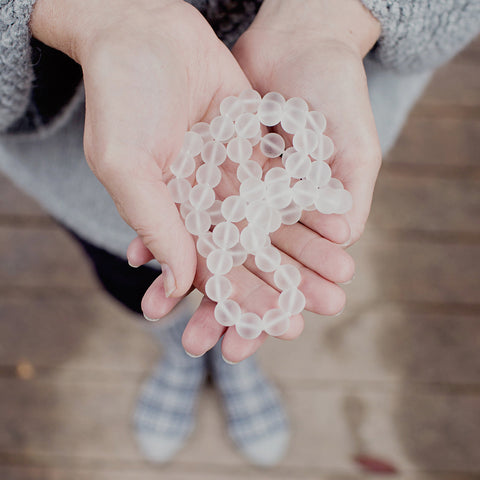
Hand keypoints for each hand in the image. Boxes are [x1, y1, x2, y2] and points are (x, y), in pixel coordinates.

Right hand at [31, 0, 353, 361]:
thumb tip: (179, 282)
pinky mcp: (251, 144)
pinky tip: (340, 225)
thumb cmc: (119, 97)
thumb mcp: (125, 164)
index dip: (246, 295)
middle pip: (251, 249)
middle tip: (328, 305)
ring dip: (307, 248)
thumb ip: (153, 223)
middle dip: (288, 279)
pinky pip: (285, 178)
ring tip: (342, 274)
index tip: (282, 322)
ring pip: (274, 219)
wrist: (141, 29)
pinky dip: (311, 202)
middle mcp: (202, 200)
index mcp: (171, 215)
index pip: (212, 266)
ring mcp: (229, 173)